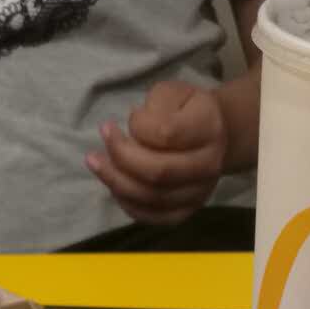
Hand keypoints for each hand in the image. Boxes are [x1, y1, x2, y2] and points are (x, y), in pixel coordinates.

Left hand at [85, 81, 228, 225]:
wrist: (213, 137)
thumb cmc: (186, 110)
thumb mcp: (173, 92)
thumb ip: (155, 105)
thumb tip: (134, 132)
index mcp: (208, 128)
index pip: (166, 135)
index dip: (139, 126)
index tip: (130, 116)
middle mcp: (209, 165)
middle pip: (157, 172)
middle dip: (120, 156)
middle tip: (103, 137)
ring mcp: (198, 193)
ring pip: (151, 197)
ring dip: (116, 180)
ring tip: (96, 162)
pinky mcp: (185, 212)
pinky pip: (151, 216)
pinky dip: (126, 202)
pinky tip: (113, 184)